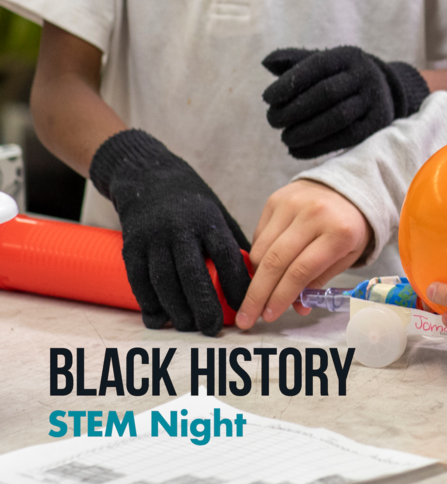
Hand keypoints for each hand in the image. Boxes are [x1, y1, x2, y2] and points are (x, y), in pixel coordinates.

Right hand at [89, 129, 251, 336]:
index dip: (236, 283)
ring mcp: (153, 239)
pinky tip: (161, 319)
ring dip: (177, 310)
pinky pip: (139, 282)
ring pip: (164, 281)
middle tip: (213, 328)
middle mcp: (179, 229)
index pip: (226, 254)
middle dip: (204, 304)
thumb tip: (255, 275)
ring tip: (190, 326)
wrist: (148, 176)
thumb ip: (232, 243)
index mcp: (207, 219)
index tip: (247, 305)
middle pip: (193, 273)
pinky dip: (150, 304)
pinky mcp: (132, 247)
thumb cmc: (191, 201)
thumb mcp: (217, 212)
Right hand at [235, 179, 372, 328]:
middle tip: (246, 317)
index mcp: (338, 232)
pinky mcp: (276, 199)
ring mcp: (292, 204)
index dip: (281, 297)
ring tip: (255, 296)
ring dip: (255, 278)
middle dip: (257, 295)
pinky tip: (264, 268)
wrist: (347, 187)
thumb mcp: (346, 256)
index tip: (269, 316)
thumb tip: (296, 307)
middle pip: (275, 262)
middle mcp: (313, 214)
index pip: (300, 271)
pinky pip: (258, 235)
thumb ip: (319, 281)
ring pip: (262, 250)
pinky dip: (258, 257)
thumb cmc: (349, 226)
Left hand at [262, 46, 429, 158]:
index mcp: (348, 56)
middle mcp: (365, 75)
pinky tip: (296, 151)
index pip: (317, 65)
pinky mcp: (376, 125)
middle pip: (326, 93)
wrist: (383, 91)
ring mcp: (374, 100)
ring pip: (337, 118)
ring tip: (285, 138)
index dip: (290, 82)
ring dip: (306, 131)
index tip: (267, 98)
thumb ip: (294, 60)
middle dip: (294, 109)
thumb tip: (267, 62)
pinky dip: (318, 147)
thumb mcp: (323, 62)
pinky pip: (346, 138)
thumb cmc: (340, 76)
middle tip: (272, 120)